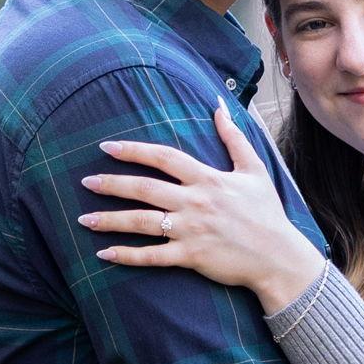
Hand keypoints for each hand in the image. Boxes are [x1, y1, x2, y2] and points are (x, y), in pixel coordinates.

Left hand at [81, 104, 326, 312]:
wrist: (278, 256)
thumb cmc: (267, 213)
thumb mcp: (254, 170)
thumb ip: (233, 138)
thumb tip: (218, 106)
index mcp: (208, 179)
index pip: (164, 158)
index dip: (134, 151)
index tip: (107, 148)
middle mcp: (195, 202)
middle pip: (145, 189)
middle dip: (112, 184)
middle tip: (84, 182)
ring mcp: (192, 230)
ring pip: (142, 222)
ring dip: (111, 221)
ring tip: (84, 220)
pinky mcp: (192, 256)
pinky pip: (153, 256)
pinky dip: (127, 256)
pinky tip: (105, 254)